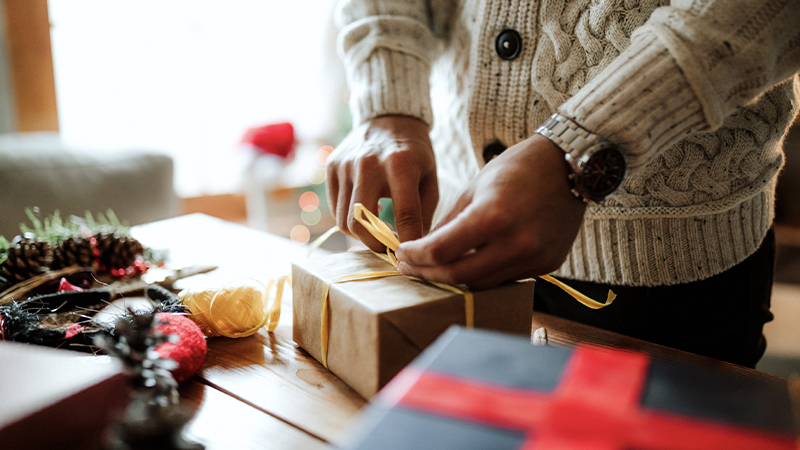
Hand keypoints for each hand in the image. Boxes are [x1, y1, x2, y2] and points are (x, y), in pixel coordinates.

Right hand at [326, 115, 438, 250]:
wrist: (389, 117)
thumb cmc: (415, 153)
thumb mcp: (430, 178)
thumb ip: (424, 213)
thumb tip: (414, 249)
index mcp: (401, 164)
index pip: (405, 214)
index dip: (408, 242)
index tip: (409, 257)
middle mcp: (368, 164)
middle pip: (361, 223)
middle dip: (375, 245)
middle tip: (388, 249)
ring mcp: (345, 165)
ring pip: (344, 221)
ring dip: (362, 235)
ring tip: (378, 233)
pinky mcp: (331, 167)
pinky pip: (335, 209)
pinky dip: (349, 220)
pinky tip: (365, 215)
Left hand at [395, 134, 585, 288]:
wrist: (569, 165)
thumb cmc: (517, 168)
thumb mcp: (474, 189)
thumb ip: (447, 224)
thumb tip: (422, 251)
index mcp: (492, 217)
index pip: (440, 251)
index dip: (415, 257)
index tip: (402, 253)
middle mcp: (516, 243)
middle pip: (458, 276)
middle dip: (427, 273)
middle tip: (410, 267)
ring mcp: (535, 257)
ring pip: (481, 284)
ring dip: (454, 278)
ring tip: (435, 267)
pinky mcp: (548, 264)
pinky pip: (506, 278)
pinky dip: (483, 273)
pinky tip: (471, 262)